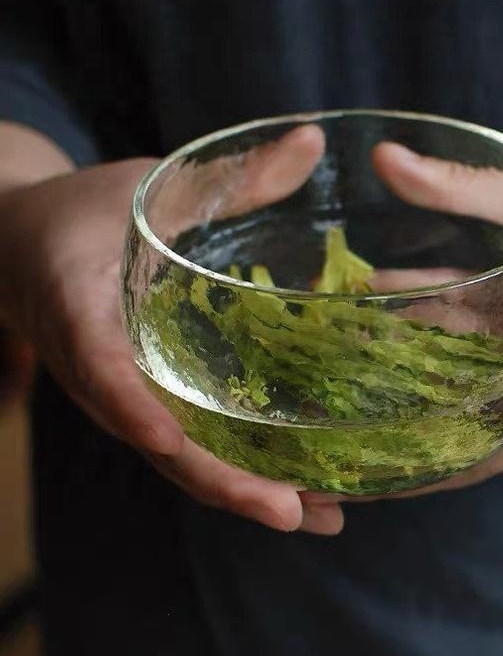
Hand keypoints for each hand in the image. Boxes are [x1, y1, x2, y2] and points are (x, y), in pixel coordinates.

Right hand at [0, 125, 344, 533]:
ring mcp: (122, 393)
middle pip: (155, 438)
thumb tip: (314, 139)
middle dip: (221, 480)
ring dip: (240, 491)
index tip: (173, 440)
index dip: (133, 404)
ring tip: (320, 517)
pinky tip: (298, 486)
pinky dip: (236, 468)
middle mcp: (98, 368)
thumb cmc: (86, 212)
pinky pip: (188, 442)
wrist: (26, 247)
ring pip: (177, 456)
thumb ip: (229, 175)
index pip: (99, 364)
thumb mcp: (150, 185)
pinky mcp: (144, 398)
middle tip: (295, 511)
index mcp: (78, 308)